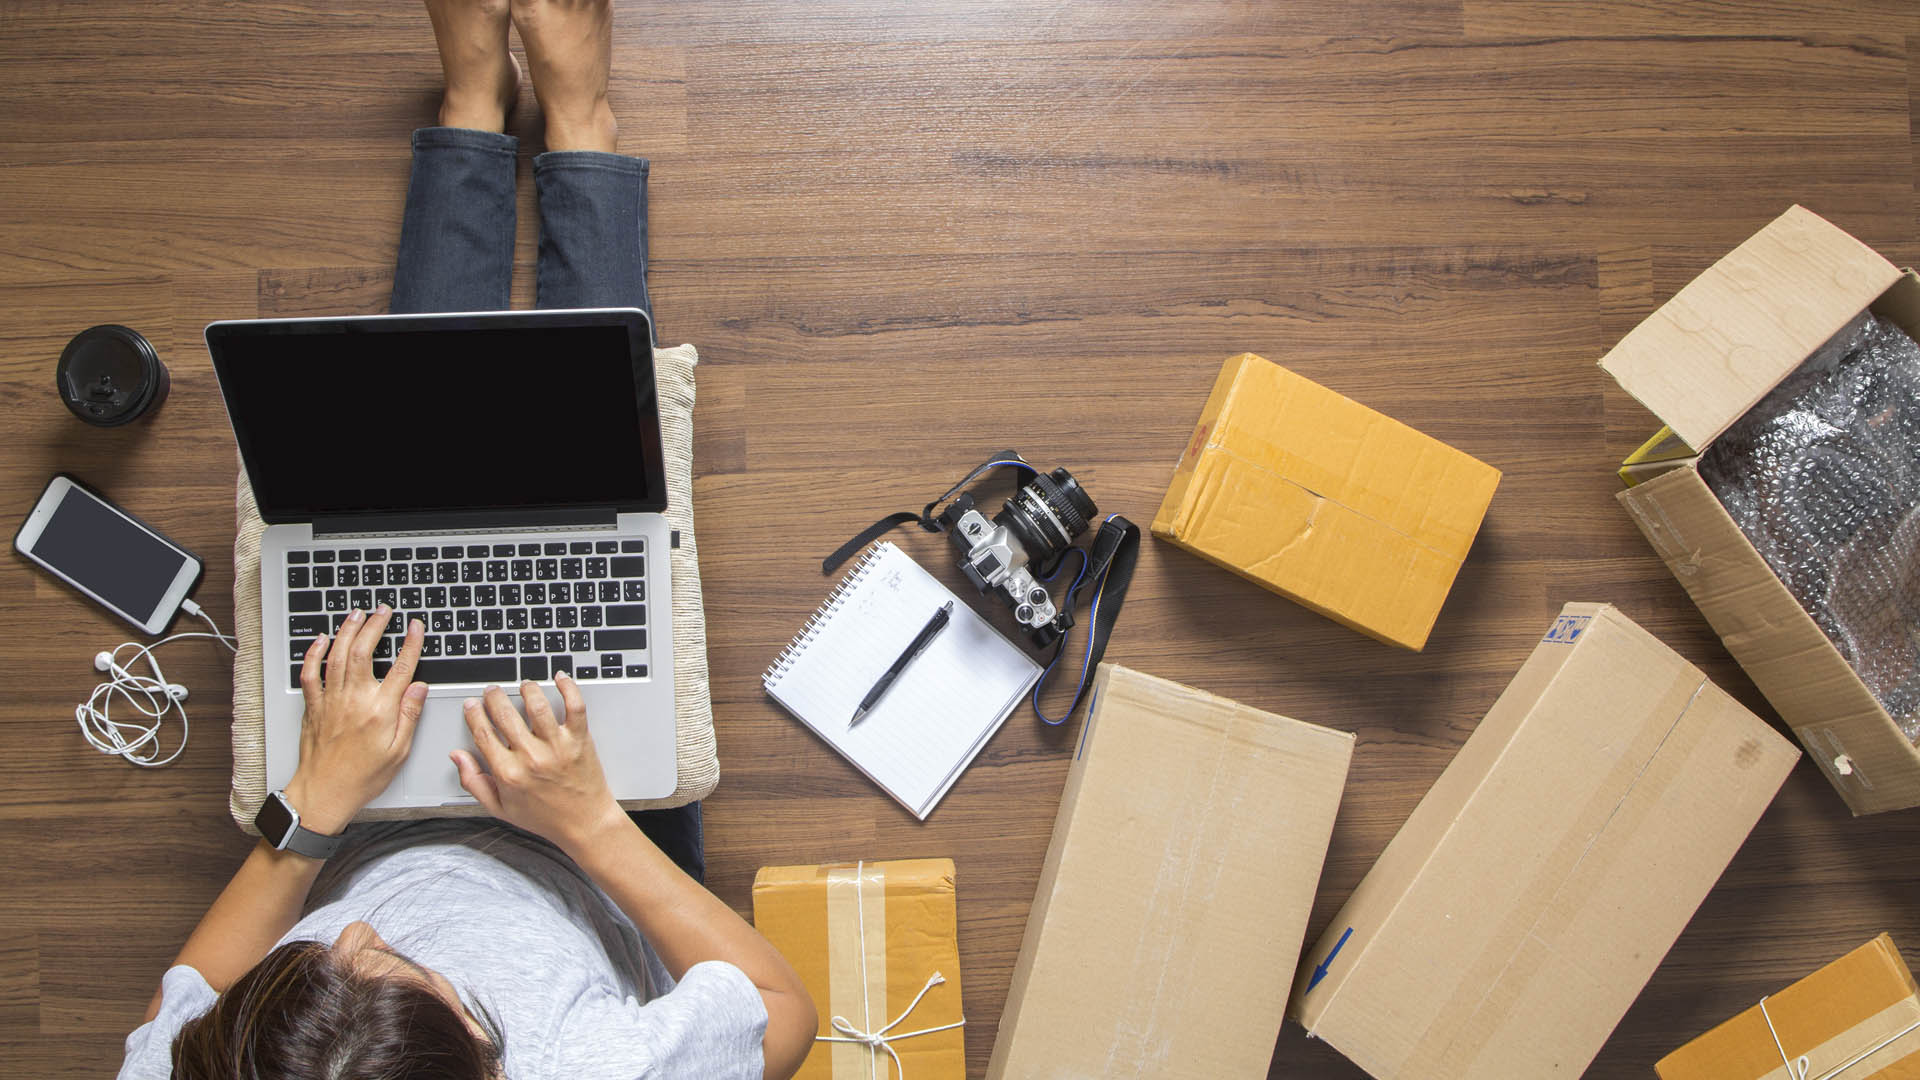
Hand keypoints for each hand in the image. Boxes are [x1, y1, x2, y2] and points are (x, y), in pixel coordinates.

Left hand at [284, 606, 427, 834]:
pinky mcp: (314, 706)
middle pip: (364, 651)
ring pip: (337, 655)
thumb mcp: (398, 751)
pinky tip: (322, 640)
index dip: (410, 643)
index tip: (415, 627)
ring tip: (357, 614)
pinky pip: (311, 673)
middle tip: (383, 611)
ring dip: (348, 630)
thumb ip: (409, 715)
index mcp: (379, 711)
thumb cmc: (361, 778)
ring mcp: (330, 700)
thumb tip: (419, 688)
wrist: (323, 793)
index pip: (401, 667)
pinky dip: (315, 653)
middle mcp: (354, 700)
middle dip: (375, 625)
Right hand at [451, 673, 622, 852]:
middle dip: (494, 697)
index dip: (474, 714)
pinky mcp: (580, 740)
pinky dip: (568, 687)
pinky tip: (559, 678)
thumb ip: (474, 782)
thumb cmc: (544, 817)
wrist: (584, 824)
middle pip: (504, 714)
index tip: (472, 704)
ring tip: (523, 685)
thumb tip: (457, 756)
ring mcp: (556, 747)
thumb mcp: (500, 808)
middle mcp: (531, 757)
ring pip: (536, 705)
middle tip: (493, 690)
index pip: (483, 733)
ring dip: (527, 688)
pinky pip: (574, 706)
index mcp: (508, 773)